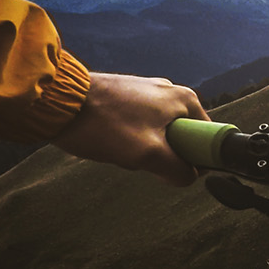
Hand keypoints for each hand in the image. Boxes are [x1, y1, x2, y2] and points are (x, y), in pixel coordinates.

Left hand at [51, 72, 209, 185]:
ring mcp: (147, 91)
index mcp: (185, 99)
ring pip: (160, 133)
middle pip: (184, 136)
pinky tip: (110, 140)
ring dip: (145, 147)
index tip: (173, 168)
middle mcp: (171, 90)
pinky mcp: (127, 94)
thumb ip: (176, 170)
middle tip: (142, 159)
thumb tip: (189, 177)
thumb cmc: (105, 125)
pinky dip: (130, 137)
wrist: (59, 101)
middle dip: (166, 154)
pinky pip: (141, 125)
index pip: (209, 138)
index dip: (197, 159)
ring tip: (120, 148)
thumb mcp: (147, 155)